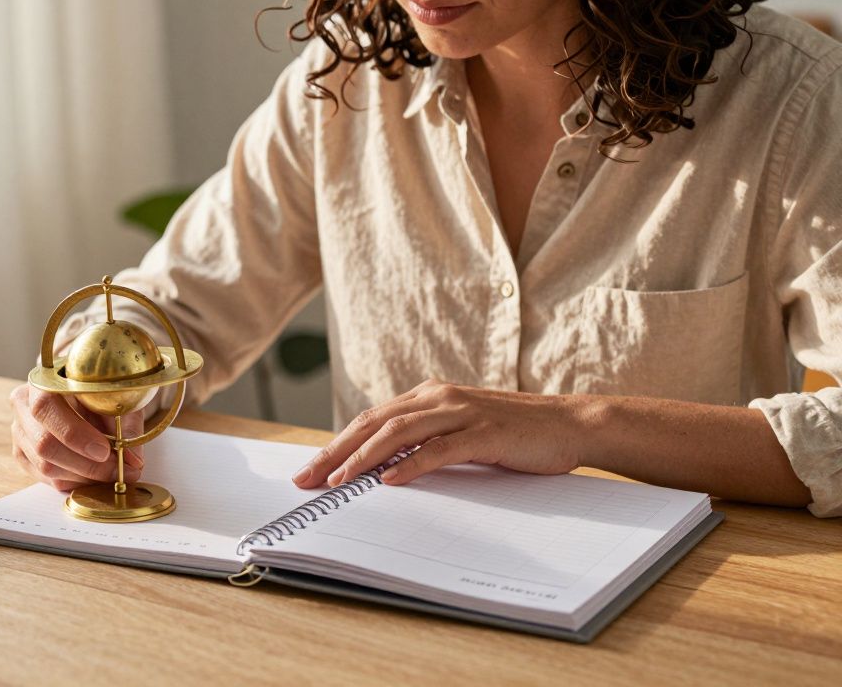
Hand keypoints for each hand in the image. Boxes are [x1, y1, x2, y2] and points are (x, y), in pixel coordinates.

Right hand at [10, 383, 144, 491]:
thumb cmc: (100, 390)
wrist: (85, 392)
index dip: (74, 434)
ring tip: (112, 473)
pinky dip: (76, 482)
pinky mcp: (24, 456)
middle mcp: (24, 407)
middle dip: (86, 464)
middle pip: (44, 445)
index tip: (104, 450)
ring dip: (84, 477)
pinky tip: (96, 474)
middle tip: (118, 470)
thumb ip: (126, 424)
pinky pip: (49, 479)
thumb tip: (133, 460)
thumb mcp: (117, 397)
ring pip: (46, 467)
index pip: (46, 408)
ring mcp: (21, 433)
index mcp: (42, 382)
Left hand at [291, 379, 584, 488]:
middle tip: (307, 479)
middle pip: (374, 424)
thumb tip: (381, 469)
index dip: (337, 444)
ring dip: (364, 459)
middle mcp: (438, 397)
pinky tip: (390, 480)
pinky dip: (411, 464)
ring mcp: (461, 413)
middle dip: (336, 452)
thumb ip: (425, 441)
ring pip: (399, 433)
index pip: (370, 420)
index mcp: (428, 396)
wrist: (569, 424)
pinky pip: (440, 449)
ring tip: (339, 482)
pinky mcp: (485, 433)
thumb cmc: (513, 434)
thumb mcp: (460, 432)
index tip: (309, 470)